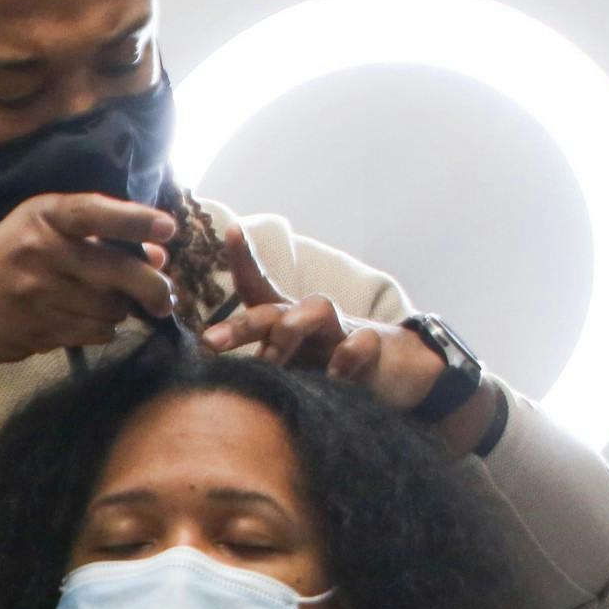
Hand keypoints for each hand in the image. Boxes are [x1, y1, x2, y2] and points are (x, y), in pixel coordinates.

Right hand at [0, 193, 177, 399]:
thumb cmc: (7, 260)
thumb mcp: (42, 231)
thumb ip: (97, 236)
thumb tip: (158, 254)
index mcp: (43, 217)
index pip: (96, 212)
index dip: (136, 220)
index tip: (170, 229)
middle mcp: (41, 251)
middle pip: (115, 270)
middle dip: (151, 287)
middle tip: (166, 298)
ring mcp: (39, 293)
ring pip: (109, 307)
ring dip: (121, 310)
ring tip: (114, 306)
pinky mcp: (39, 327)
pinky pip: (94, 332)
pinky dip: (103, 330)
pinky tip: (92, 322)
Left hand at [200, 226, 445, 413]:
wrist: (398, 374)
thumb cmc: (329, 369)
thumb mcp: (291, 366)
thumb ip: (259, 367)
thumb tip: (210, 377)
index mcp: (286, 322)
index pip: (260, 288)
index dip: (245, 260)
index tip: (232, 229)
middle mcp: (310, 319)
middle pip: (273, 310)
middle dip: (241, 324)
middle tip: (211, 341)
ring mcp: (341, 330)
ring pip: (314, 311)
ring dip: (288, 333)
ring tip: (269, 362)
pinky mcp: (373, 349)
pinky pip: (357, 346)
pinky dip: (344, 360)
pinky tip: (332, 378)